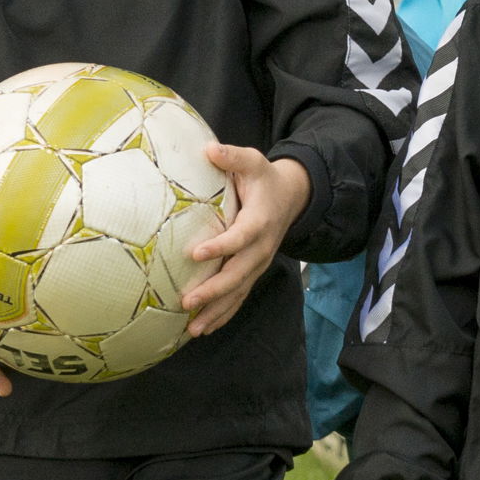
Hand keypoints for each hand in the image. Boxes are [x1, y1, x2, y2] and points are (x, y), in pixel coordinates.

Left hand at [178, 147, 309, 336]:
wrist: (291, 197)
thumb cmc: (264, 179)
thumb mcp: (253, 161)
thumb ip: (232, 157)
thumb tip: (209, 150)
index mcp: (259, 221)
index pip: (240, 237)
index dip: (220, 247)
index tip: (195, 254)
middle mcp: (261, 248)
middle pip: (238, 274)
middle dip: (214, 291)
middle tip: (188, 302)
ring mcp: (259, 263)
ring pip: (238, 292)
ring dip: (216, 311)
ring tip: (193, 330)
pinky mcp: (254, 272)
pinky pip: (240, 297)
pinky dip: (223, 314)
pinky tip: (205, 328)